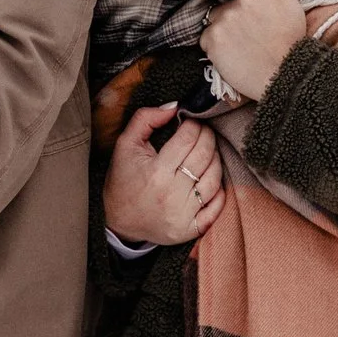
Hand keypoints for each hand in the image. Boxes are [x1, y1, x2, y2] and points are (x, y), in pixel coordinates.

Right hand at [102, 103, 224, 247]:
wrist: (118, 222)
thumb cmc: (123, 180)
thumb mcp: (125, 145)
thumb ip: (145, 119)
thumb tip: (174, 107)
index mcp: (156, 171)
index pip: (188, 139)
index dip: (194, 125)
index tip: (191, 122)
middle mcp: (172, 194)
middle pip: (205, 156)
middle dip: (208, 137)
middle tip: (203, 132)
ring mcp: (183, 214)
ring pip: (214, 178)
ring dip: (215, 159)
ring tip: (207, 152)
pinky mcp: (190, 229)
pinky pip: (216, 206)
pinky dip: (219, 191)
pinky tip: (210, 179)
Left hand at [202, 0, 307, 102]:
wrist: (286, 77)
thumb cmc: (291, 42)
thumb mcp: (293, 5)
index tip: (248, 6)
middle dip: (234, 12)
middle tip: (248, 30)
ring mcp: (226, 18)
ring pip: (215, 17)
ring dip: (223, 28)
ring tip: (241, 43)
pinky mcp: (213, 38)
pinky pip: (205, 37)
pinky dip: (215, 46)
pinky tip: (232, 54)